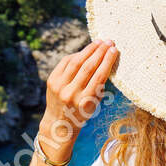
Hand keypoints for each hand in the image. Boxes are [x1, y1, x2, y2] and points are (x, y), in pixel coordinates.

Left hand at [40, 39, 117, 158]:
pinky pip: (65, 62)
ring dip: (89, 50)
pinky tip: (85, 51)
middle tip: (109, 42)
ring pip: (76, 62)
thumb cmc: (82, 112)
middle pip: (88, 67)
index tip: (114, 50)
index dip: (107, 61)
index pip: (99, 77)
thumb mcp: (94, 103)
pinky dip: (76, 55)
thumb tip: (106, 59)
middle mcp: (70, 93)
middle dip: (100, 52)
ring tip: (99, 42)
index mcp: (85, 101)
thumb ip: (99, 84)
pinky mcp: (51, 81)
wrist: (59, 123)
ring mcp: (59, 86)